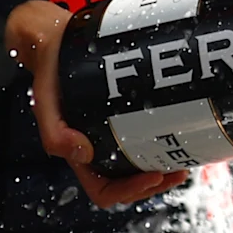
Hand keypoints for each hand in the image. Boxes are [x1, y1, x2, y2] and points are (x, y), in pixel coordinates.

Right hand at [11, 0, 189, 209]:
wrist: (56, 41)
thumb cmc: (50, 72)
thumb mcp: (44, 101)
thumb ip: (55, 132)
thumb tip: (84, 154)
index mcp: (78, 155)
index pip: (104, 191)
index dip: (129, 191)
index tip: (155, 175)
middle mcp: (97, 148)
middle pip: (129, 183)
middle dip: (156, 183)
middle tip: (181, 170)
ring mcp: (112, 133)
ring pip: (141, 165)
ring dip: (165, 167)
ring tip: (187, 157)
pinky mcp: (124, 114)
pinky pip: (147, 138)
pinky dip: (165, 142)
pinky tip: (182, 131)